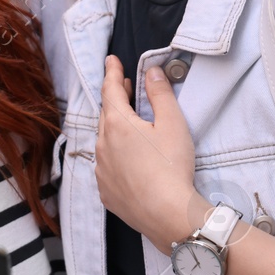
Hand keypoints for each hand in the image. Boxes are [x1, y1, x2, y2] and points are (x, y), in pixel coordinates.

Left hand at [96, 56, 208, 248]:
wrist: (167, 214)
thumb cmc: (172, 166)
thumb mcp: (172, 124)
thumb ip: (160, 94)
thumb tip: (151, 72)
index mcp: (117, 124)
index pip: (110, 89)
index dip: (112, 72)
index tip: (111, 60)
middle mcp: (102, 145)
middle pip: (106, 114)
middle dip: (115, 98)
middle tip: (124, 87)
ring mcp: (101, 170)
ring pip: (104, 141)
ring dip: (114, 128)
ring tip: (128, 123)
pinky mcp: (106, 191)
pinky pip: (106, 166)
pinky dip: (114, 155)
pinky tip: (127, 159)